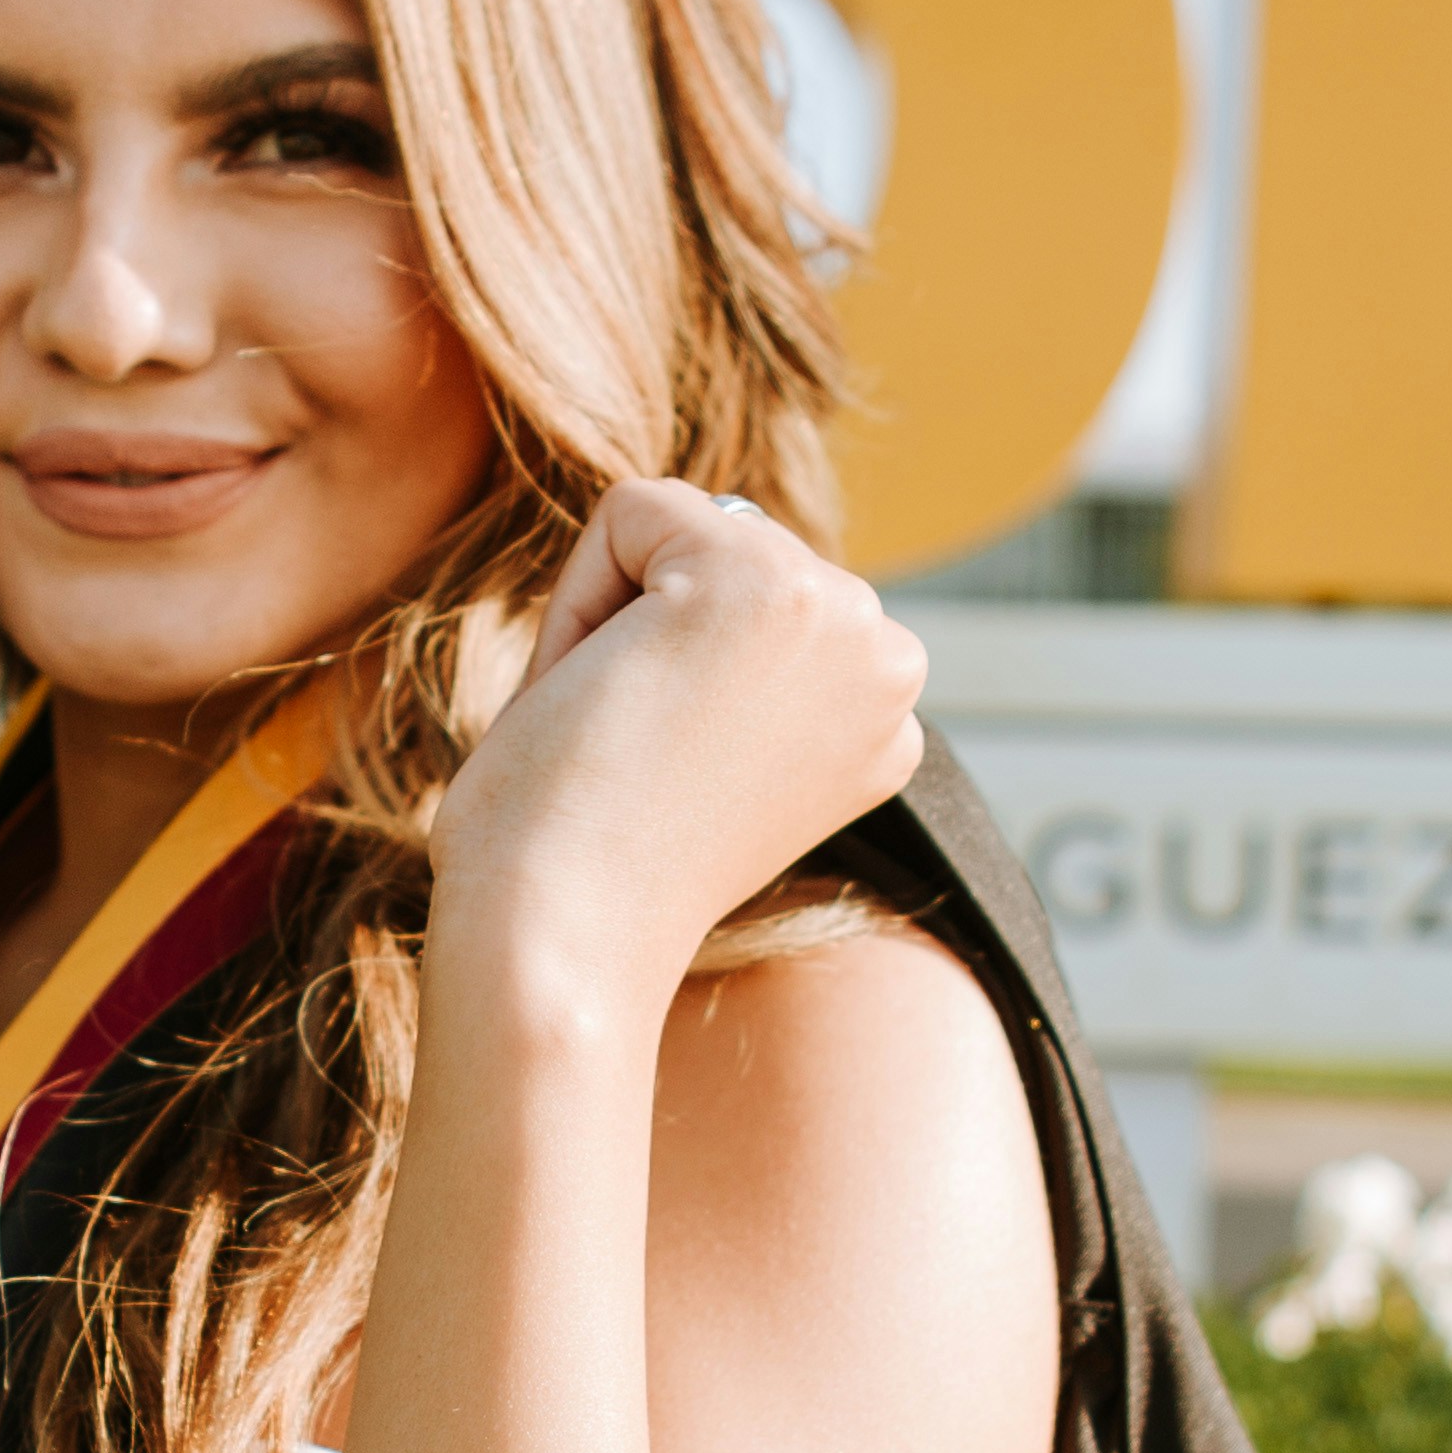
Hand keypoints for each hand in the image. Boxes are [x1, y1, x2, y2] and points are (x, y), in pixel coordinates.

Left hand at [430, 481, 925, 1012]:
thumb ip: (731, 656)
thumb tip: (713, 533)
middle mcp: (889, 665)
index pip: (752, 607)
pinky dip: (577, 603)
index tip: (667, 785)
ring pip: (681, 528)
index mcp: (883, 720)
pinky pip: (632, 513)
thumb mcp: (700, 746)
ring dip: (610, 620)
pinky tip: (601, 699)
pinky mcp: (762, 583)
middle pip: (724, 551)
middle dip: (644, 632)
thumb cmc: (587, 866)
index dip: (669, 677)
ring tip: (622, 738)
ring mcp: (842, 616)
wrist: (562, 939)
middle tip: (633, 762)